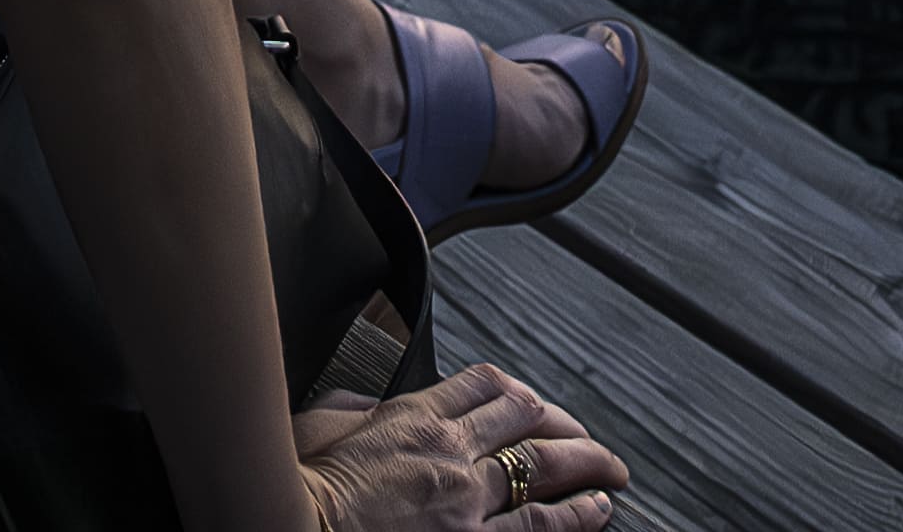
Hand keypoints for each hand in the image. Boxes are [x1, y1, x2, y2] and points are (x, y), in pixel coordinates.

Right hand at [305, 366, 625, 522]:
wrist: (291, 529)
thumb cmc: (298, 489)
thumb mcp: (317, 429)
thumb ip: (353, 414)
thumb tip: (368, 409)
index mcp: (412, 418)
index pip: (482, 384)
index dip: (515, 391)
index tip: (529, 403)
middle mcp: (450, 451)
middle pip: (527, 419)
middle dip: (565, 424)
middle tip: (587, 437)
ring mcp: (467, 500)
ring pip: (545, 468)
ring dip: (586, 466)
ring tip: (611, 472)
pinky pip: (541, 526)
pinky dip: (576, 517)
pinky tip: (597, 512)